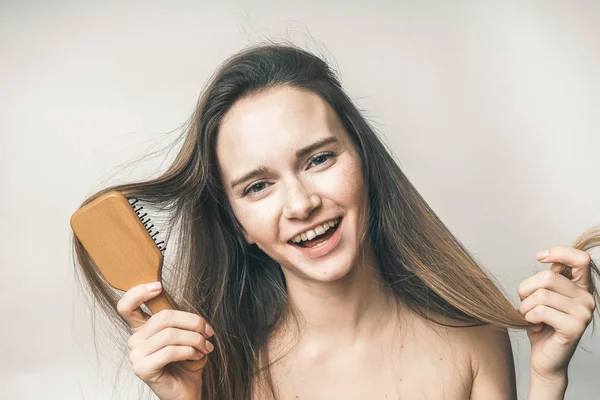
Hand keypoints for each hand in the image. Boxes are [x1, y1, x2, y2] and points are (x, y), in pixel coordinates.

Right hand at [116, 282, 214, 399]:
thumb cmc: (186, 363)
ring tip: (206, 347)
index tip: (159, 287)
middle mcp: (135, 340)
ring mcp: (136, 355)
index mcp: (142, 329)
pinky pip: (170, 351)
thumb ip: (180, 321)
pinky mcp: (142, 368)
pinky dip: (190, 352)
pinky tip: (198, 356)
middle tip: (208, 332)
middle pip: (163, 317)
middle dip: (192, 321)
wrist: (186, 391)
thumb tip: (195, 317)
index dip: (139, 292)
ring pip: (170, 334)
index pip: (127, 305)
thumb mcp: (184, 335)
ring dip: (195, 339)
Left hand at [518, 246, 595, 379]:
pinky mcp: (575, 328)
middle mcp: (588, 298)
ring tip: (529, 316)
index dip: (559, 252)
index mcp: (582, 287)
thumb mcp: (543, 296)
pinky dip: (528, 317)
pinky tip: (534, 325)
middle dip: (526, 290)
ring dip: (525, 306)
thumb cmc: (541, 324)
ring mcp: (584, 313)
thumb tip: (547, 257)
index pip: (580, 259)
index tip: (539, 256)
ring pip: (541, 295)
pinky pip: (540, 311)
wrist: (544, 358)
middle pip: (548, 278)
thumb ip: (549, 279)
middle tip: (525, 303)